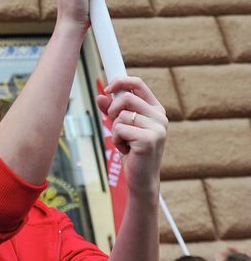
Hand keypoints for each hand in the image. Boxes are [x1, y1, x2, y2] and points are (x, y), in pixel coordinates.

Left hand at [97, 77, 166, 197]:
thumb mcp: (121, 126)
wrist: (141, 178)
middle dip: (113, 111)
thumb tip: (100, 97)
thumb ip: (112, 110)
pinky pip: (120, 129)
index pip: (138, 83)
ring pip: (121, 115)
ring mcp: (157, 128)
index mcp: (155, 109)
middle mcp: (160, 117)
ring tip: (125, 142)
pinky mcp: (149, 140)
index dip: (120, 81)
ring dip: (115, 129)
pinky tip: (126, 150)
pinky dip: (117, 139)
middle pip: (126, 98)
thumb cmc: (132, 150)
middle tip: (116, 127)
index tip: (107, 89)